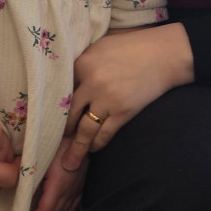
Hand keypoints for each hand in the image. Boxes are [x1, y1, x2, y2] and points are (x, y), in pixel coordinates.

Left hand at [28, 135, 87, 210]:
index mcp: (58, 184)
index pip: (46, 210)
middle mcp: (70, 189)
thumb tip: (14, 178)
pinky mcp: (83, 183)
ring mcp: (78, 187)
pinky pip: (74, 204)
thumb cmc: (59, 139)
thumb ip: (29, 168)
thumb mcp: (40, 153)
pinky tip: (58, 210)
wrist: (80, 132)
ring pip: (65, 210)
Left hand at [62, 23, 193, 170]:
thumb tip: (67, 80)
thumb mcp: (101, 47)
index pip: (60, 91)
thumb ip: (83, 62)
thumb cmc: (132, 46)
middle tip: (55, 142)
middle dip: (61, 130)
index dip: (53, 107)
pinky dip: (97, 144)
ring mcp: (107, 99)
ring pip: (84, 130)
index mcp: (82, 63)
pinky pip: (104, 134)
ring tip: (68, 163)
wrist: (163, 54)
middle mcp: (91, 83)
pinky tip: (93, 149)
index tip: (47, 118)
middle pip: (68, 113)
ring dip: (76, 148)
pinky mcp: (123, 112)